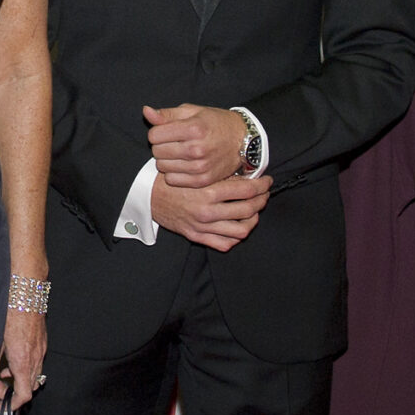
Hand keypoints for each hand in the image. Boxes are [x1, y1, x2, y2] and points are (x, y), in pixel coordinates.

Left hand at [0, 301, 45, 412]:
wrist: (26, 291)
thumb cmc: (9, 312)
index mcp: (23, 361)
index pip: (24, 394)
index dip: (12, 404)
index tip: (0, 405)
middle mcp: (36, 358)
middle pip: (30, 388)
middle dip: (13, 392)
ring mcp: (41, 350)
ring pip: (34, 375)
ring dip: (19, 380)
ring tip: (1, 374)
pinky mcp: (42, 342)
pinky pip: (36, 363)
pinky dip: (24, 368)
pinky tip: (11, 359)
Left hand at [142, 103, 250, 189]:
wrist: (243, 141)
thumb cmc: (215, 123)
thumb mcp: (193, 112)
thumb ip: (167, 114)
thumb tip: (146, 111)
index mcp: (193, 128)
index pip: (154, 135)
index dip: (157, 132)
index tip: (167, 132)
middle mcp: (197, 149)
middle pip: (156, 151)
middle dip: (161, 146)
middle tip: (174, 143)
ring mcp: (200, 167)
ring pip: (162, 166)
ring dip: (167, 160)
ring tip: (180, 153)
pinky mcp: (202, 180)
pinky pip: (172, 180)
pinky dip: (173, 173)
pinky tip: (183, 165)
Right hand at [150, 171, 270, 251]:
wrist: (147, 195)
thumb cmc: (171, 178)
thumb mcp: (195, 171)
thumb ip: (219, 173)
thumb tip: (246, 173)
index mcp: (207, 191)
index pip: (246, 190)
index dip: (262, 185)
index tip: (267, 181)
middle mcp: (207, 211)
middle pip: (248, 210)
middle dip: (262, 200)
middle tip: (264, 194)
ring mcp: (202, 226)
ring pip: (241, 230)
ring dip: (253, 220)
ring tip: (254, 211)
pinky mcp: (196, 236)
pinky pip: (224, 243)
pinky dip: (236, 237)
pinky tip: (238, 226)